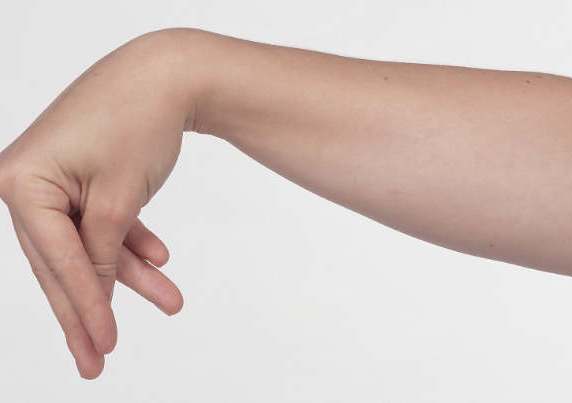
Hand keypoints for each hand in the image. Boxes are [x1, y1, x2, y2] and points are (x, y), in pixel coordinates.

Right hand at [0, 30, 193, 377]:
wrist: (169, 73)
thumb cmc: (138, 123)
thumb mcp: (118, 199)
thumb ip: (103, 252)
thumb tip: (95, 296)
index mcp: (21, 181)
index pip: (56, 258)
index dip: (85, 307)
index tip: (103, 349)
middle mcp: (26, 180)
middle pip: (62, 259)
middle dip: (92, 308)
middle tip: (97, 362)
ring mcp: (54, 177)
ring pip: (89, 242)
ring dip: (130, 273)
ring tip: (170, 301)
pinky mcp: (81, 175)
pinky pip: (102, 220)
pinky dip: (131, 239)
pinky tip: (159, 261)